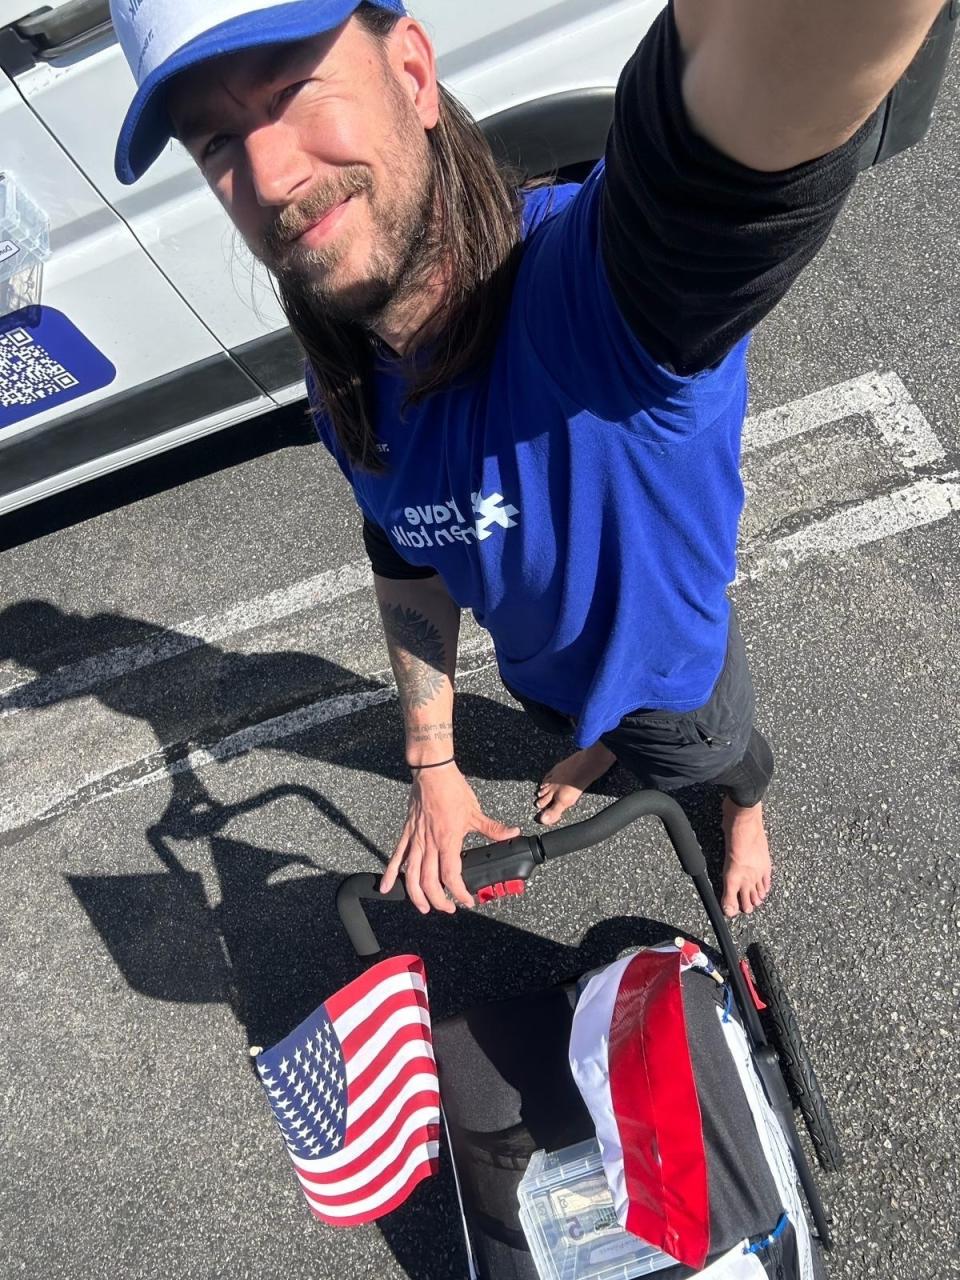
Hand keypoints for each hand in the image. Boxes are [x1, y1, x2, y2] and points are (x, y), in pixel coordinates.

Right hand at [380, 765, 520, 914]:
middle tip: (448, 908)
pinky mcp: (407, 834)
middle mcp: (429, 844)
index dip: (458, 892)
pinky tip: (386, 887)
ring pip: (411, 875)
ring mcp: (416, 840)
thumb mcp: (475, 811)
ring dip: (415, 895)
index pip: (450, 875)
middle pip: (429, 882)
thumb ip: (493, 828)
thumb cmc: (452, 790)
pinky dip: (390, 873)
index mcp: (448, 840)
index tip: (467, 900)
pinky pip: (396, 856)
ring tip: (423, 907)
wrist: (432, 773)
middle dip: (438, 900)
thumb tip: (511, 833)